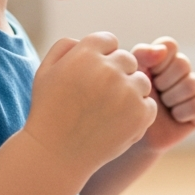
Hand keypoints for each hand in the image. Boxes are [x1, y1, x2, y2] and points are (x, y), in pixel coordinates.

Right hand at [24, 32, 156, 178]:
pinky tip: (115, 124)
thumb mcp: (45, 72)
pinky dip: (137, 115)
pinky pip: (149, 104)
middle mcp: (109, 69)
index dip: (101, 59)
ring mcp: (127, 92)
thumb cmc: (49, 112)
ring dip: (130, 93)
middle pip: (128, 60)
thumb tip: (86, 40)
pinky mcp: (140, 113)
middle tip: (99, 98)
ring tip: (106, 112)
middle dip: (117, 75)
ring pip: (142, 82)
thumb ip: (65, 47)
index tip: (90, 78)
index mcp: (86, 54)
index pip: (109, 41)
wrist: (55, 155)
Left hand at [131, 37, 194, 152]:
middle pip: (183, 63)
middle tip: (153, 94)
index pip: (169, 46)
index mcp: (163, 59)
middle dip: (163, 82)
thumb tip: (162, 50)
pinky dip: (181, 113)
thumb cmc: (128, 104)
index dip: (158, 61)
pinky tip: (173, 117)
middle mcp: (181, 71)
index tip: (147, 75)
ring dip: (171, 99)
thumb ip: (142, 55)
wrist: (132, 135)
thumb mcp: (131, 76)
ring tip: (161, 108)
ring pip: (191, 84)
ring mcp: (193, 89)